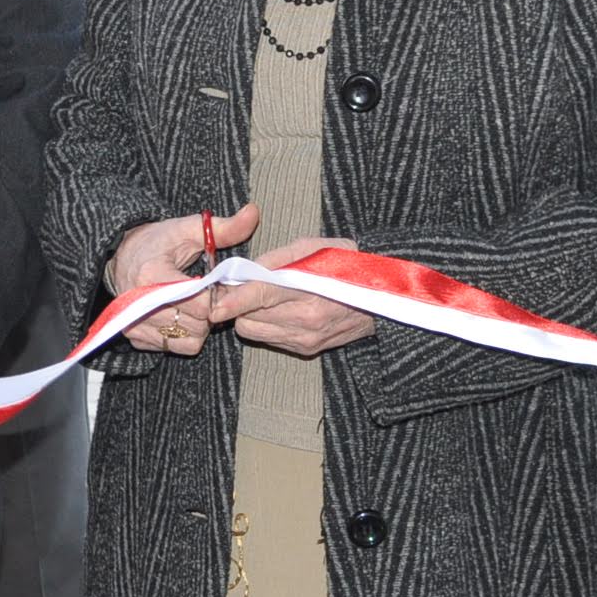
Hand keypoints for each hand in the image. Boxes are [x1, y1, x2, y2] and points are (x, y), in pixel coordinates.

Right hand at [107, 202, 257, 357]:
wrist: (121, 257)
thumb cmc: (156, 242)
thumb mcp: (188, 229)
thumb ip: (224, 227)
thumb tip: (253, 213)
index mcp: (152, 276)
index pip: (199, 303)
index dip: (215, 295)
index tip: (214, 284)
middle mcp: (140, 305)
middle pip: (197, 324)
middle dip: (210, 311)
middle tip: (207, 294)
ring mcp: (136, 325)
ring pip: (190, 340)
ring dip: (200, 326)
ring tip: (195, 305)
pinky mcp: (136, 338)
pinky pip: (175, 348)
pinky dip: (184, 336)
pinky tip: (182, 316)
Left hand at [203, 235, 375, 356]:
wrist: (381, 297)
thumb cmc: (346, 264)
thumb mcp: (314, 247)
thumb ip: (277, 258)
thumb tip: (247, 269)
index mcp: (310, 290)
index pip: (262, 296)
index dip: (235, 301)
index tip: (215, 306)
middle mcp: (307, 320)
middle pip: (249, 318)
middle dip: (239, 303)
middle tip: (243, 287)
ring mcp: (306, 338)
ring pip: (254, 331)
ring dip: (250, 315)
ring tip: (265, 297)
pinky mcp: (306, 349)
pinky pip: (269, 338)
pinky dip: (266, 324)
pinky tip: (282, 310)